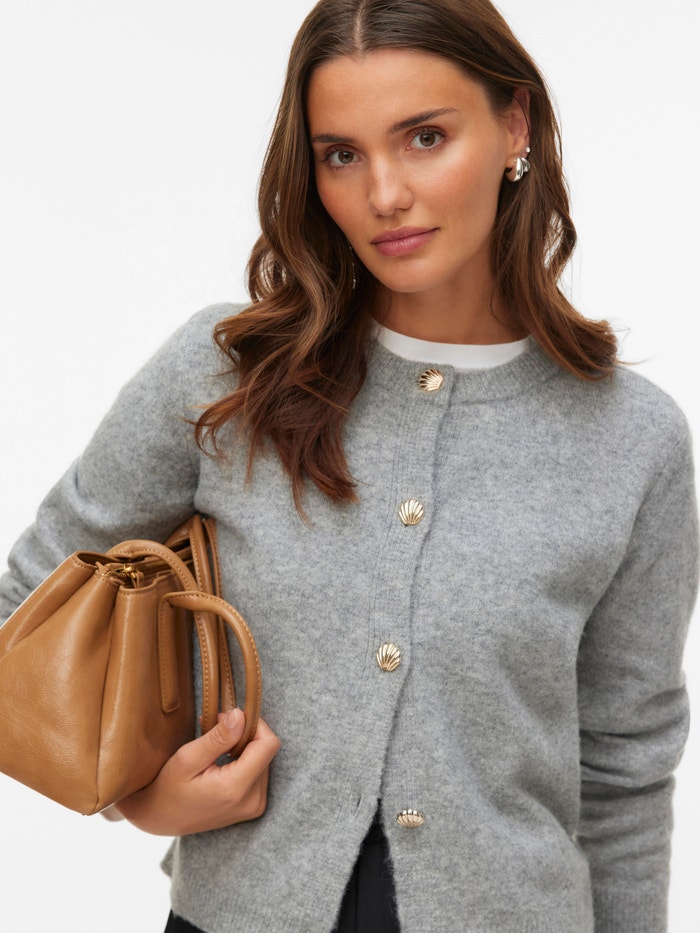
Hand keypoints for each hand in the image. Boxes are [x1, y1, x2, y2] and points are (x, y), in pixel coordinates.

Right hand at [114, 709, 280, 835]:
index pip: (268, 744)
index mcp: (236, 788)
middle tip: (216, 732)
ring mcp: (255, 806)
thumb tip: (241, 715)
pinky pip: (260, 771)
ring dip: (244, 747)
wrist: (161, 819)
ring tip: (217, 750)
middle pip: (266, 751)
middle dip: (245, 735)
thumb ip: (218, 737)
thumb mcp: (188, 758)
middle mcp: (252, 800)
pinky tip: (224, 762)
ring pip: (264, 759)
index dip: (254, 724)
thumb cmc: (168, 787)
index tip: (230, 719)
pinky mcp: (254, 806)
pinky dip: (245, 760)